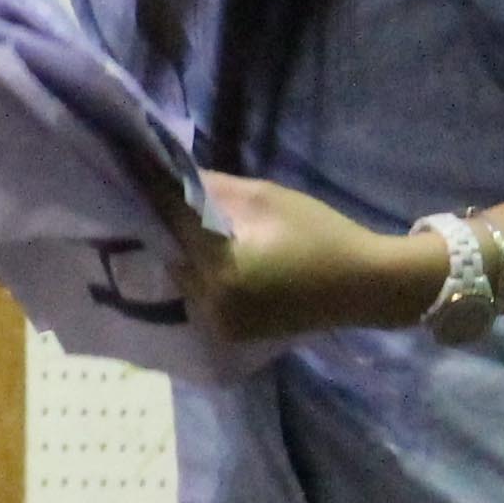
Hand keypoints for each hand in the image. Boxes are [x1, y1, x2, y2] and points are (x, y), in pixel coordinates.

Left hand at [173, 173, 445, 347]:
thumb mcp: (266, 199)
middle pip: (172, 253)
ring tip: (179, 223)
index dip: (157, 195)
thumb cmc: (321, 235)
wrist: (364, 286)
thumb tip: (169, 171)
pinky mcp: (228, 332)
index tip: (138, 170)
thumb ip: (213, 188)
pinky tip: (205, 254)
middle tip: (158, 197)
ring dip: (181, 252)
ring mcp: (218, 322)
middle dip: (167, 226)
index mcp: (221, 268)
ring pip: (182, 276)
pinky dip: (199, 275)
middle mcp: (211, 301)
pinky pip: (199, 296)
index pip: (174, 223)